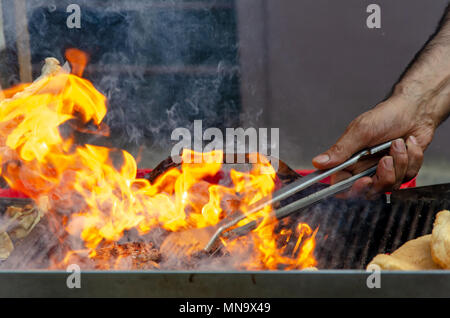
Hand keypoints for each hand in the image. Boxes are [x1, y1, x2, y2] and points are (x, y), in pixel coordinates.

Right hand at [312, 93, 435, 198]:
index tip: (364, 181)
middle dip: (382, 177)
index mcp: (349, 162)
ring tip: (398, 143)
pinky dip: (412, 158)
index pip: (342, 186)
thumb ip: (340, 150)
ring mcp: (384, 171)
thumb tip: (319, 162)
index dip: (353, 189)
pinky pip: (407, 176)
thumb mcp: (360, 131)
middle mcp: (364, 169)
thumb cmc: (386, 116)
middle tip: (385, 160)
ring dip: (399, 162)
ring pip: (390, 185)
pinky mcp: (401, 171)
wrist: (413, 110)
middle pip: (369, 191)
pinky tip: (408, 144)